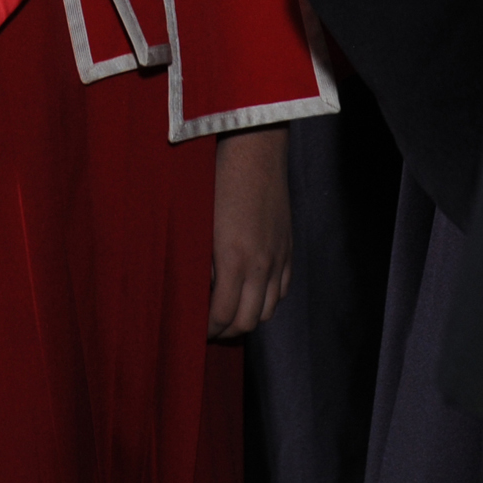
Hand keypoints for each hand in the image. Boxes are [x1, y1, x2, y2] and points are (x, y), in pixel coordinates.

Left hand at [209, 127, 291, 338]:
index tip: (194, 329)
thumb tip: (197, 290)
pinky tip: (251, 294)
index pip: (223, 315)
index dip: (208, 329)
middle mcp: (260, 264)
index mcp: (233, 259)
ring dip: (248, 318)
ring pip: (268, 310)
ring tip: (230, 314)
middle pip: (248, 321)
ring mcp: (278, 257)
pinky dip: (267, 300)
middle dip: (226, 331)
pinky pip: (282, 290)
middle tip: (209, 328)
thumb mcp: (200, 224)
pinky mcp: (288, 248)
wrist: (254, 151)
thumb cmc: (217, 180)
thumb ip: (200, 262)